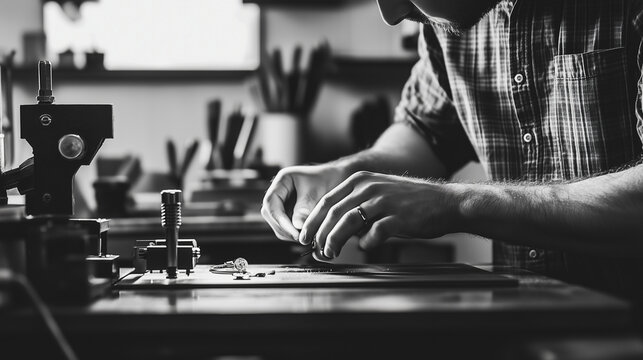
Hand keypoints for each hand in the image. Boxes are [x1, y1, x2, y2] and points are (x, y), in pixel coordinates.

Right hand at [261, 164, 349, 241]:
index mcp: (282, 180)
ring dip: (289, 234)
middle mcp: (279, 192)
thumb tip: (297, 227)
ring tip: (307, 237)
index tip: (294, 232)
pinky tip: (307, 235)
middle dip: (284, 228)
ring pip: (277, 223)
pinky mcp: (289, 213)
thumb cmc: (330, 180)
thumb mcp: (318, 192)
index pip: (271, 202)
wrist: (340, 179)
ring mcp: (282, 203)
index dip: (280, 219)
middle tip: (302, 238)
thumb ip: (306, 208)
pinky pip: (285, 228)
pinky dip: (294, 234)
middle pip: (271, 214)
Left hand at [300, 171, 459, 259]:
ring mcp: (383, 200)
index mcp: (361, 180)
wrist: (445, 202)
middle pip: (333, 212)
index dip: (313, 220)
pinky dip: (366, 243)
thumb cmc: (410, 202)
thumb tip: (335, 229)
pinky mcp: (397, 217)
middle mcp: (369, 186)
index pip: (327, 200)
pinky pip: (374, 233)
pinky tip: (367, 246)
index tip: (305, 236)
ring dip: (335, 240)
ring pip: (348, 222)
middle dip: (320, 234)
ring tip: (331, 253)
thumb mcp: (378, 194)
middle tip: (315, 249)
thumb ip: (356, 206)